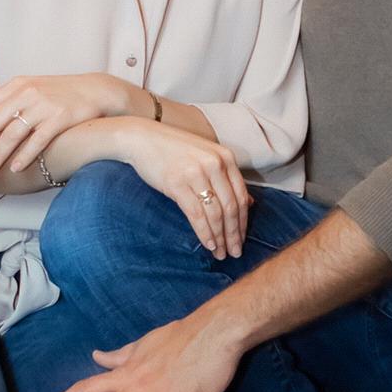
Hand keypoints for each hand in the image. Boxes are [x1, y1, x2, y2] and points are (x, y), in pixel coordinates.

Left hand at [0, 74, 136, 175]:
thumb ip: (6, 98)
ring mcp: (44, 105)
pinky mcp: (61, 118)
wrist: (96, 91)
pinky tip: (15, 168)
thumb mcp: (30, 88)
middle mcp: (28, 93)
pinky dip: (25, 155)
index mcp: (17, 85)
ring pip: (12, 134)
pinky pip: (38, 140)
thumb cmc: (59, 93)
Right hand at [104, 119, 249, 258]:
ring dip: (220, 237)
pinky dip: (204, 232)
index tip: (242, 239)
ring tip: (220, 253)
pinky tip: (208, 244)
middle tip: (235, 253)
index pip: (241, 196)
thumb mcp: (206, 157)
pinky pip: (196, 214)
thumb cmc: (174, 150)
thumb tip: (250, 203)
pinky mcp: (177, 183)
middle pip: (231, 207)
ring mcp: (196, 173)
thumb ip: (226, 177)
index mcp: (225, 157)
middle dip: (234, 234)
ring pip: (215, 213)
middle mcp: (215, 164)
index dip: (243, 222)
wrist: (141, 138)